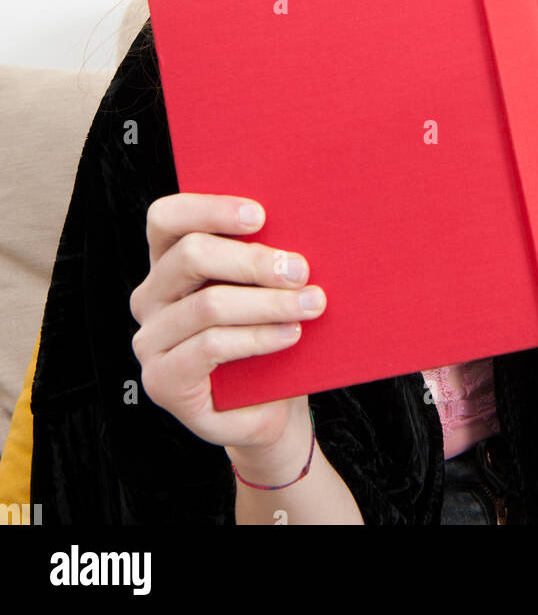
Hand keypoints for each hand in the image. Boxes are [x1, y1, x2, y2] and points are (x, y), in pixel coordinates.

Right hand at [129, 193, 326, 451]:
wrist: (271, 405)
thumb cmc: (270, 333)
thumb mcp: (265, 287)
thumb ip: (264, 256)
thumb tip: (297, 222)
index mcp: (168, 260)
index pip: (167, 217)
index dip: (210, 209)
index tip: (261, 215)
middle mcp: (150, 297)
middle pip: (191, 255)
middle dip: (253, 260)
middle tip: (301, 269)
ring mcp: (150, 340)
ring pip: (208, 304)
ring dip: (268, 302)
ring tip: (311, 304)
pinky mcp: (160, 380)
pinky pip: (210, 345)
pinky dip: (258, 337)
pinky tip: (290, 334)